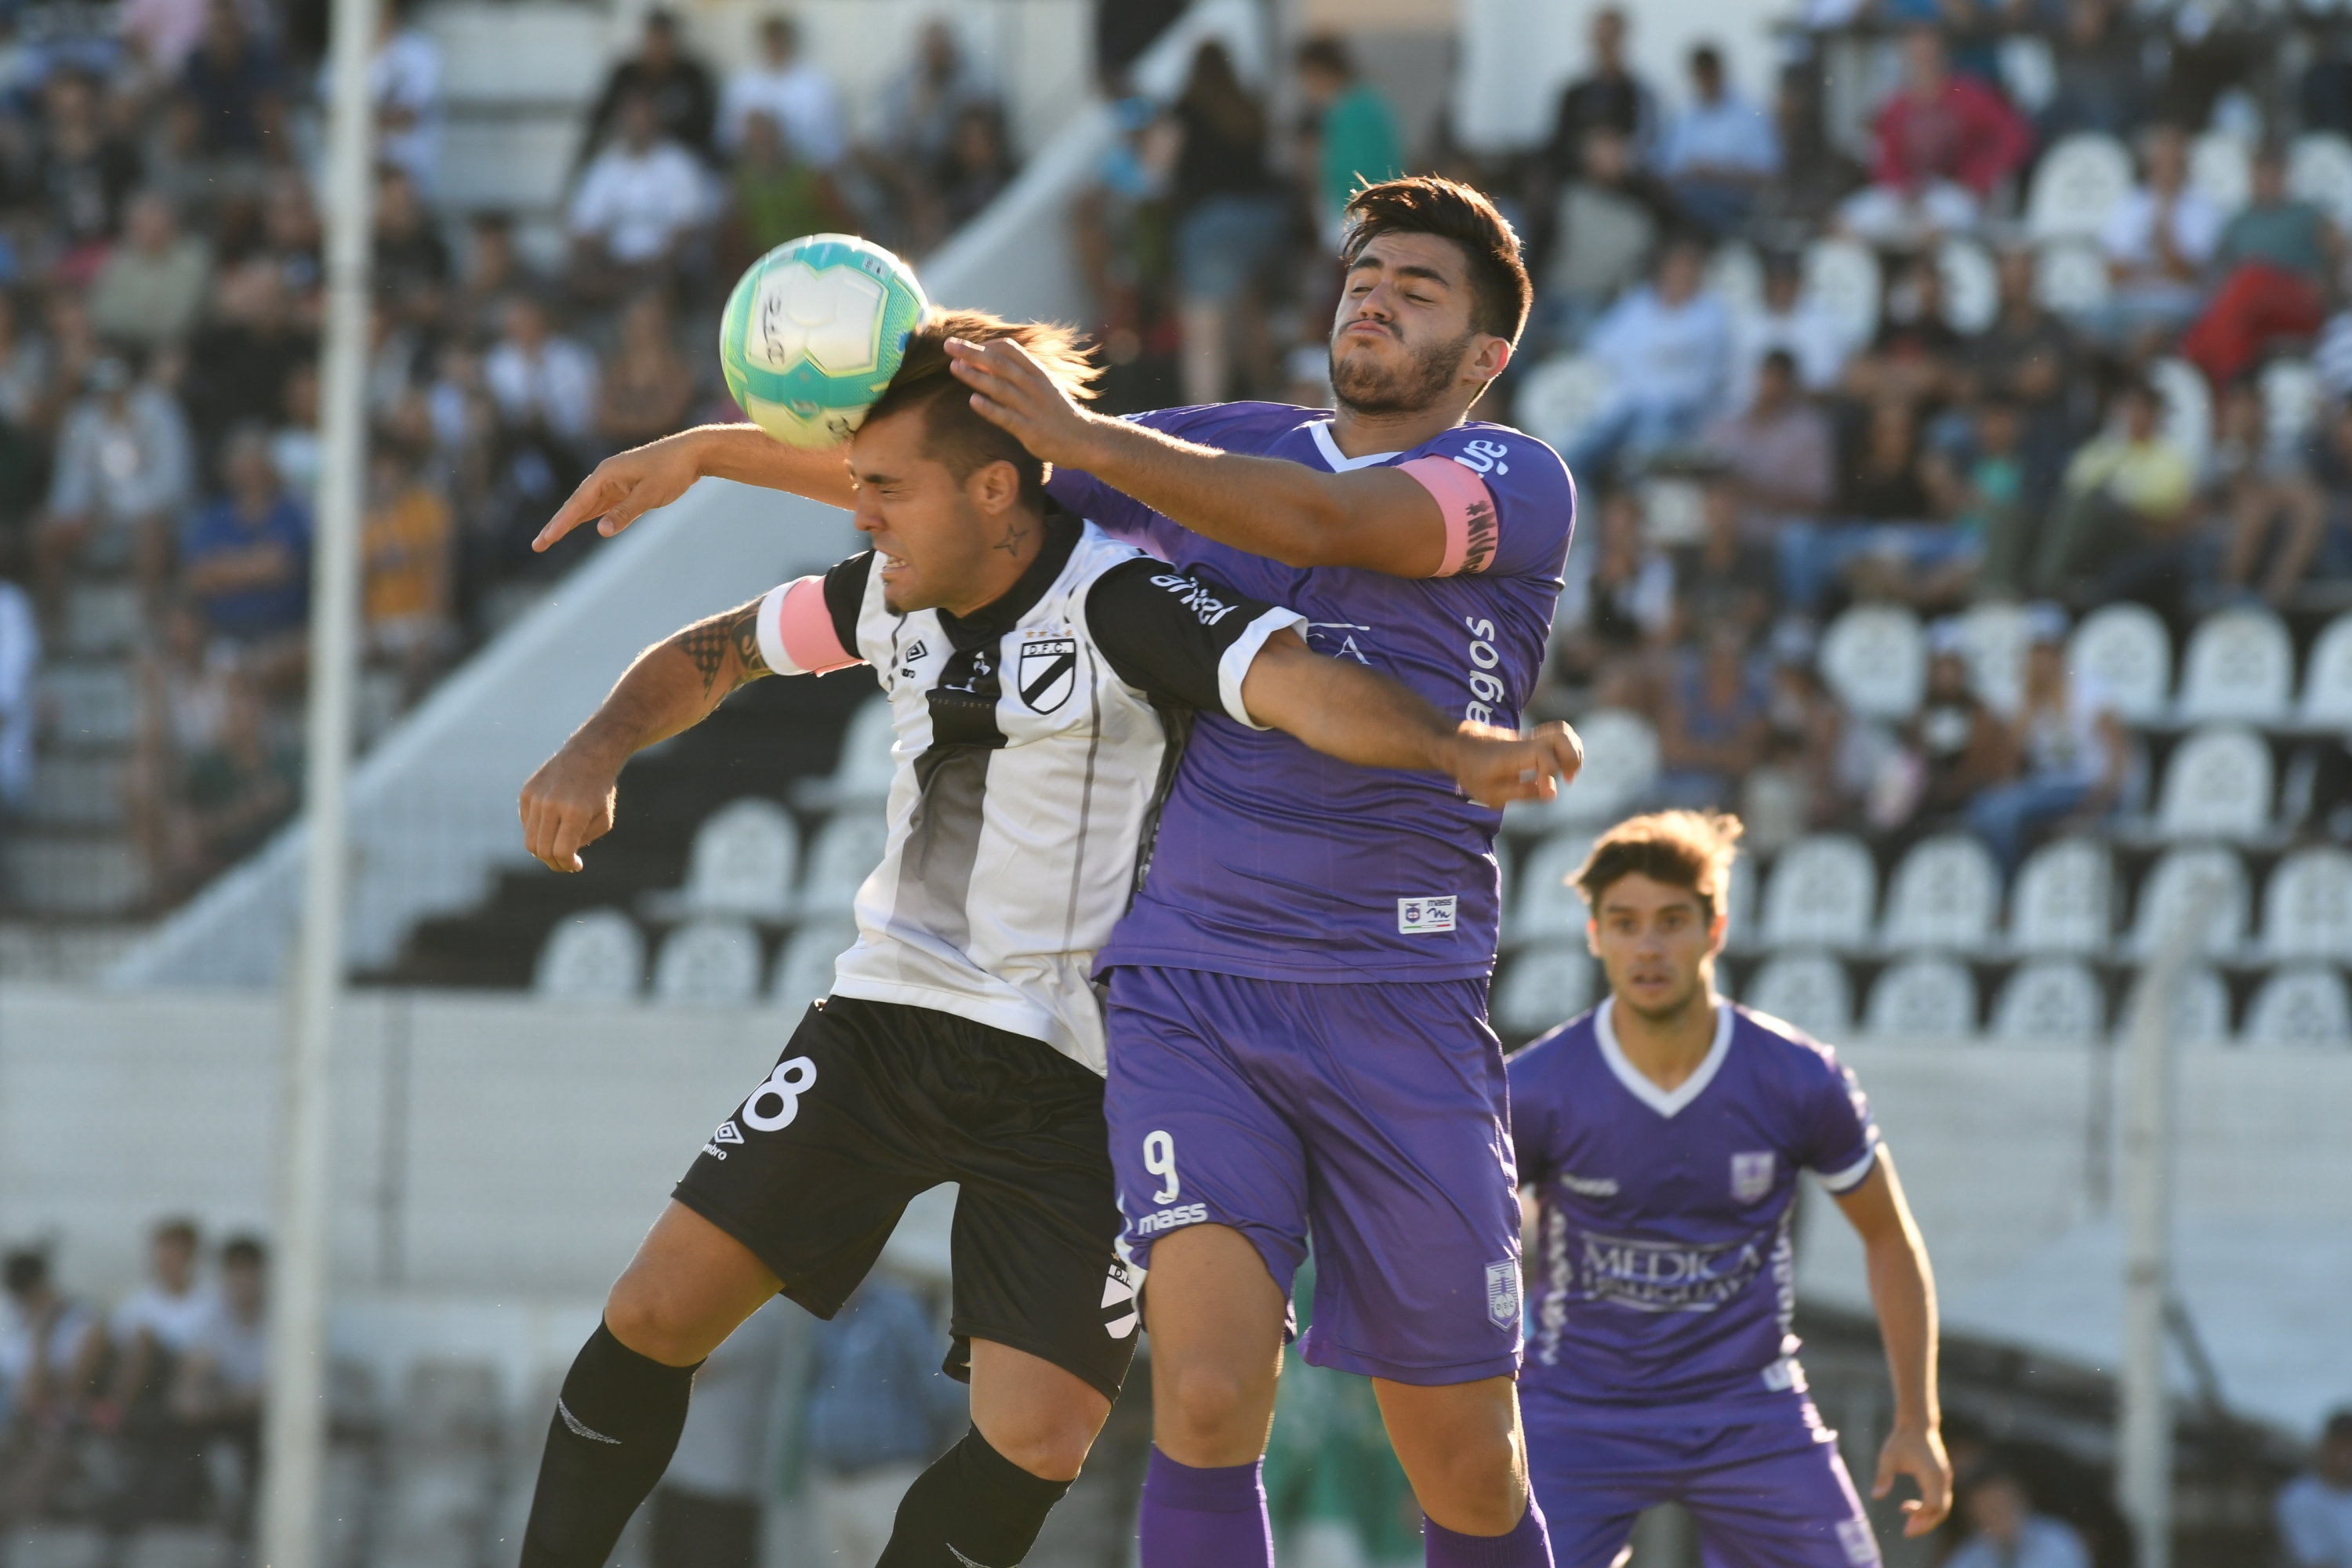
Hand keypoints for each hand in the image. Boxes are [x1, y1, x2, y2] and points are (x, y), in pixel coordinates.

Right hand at [519, 736, 624, 871]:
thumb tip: (561, 858)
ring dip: (544, 851)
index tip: (575, 865)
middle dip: (554, 863)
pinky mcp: (526, 793)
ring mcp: (536, 798)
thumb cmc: (600, 791)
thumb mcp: (604, 820)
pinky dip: (538, 833)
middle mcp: (552, 804)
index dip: (567, 864)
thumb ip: (583, 841)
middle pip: (542, 850)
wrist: (588, 755)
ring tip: (559, 847)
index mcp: (575, 811)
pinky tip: (553, 826)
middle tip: (566, 862)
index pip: (561, 851)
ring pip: (530, 841)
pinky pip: (527, 825)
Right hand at [532, 431, 707, 552]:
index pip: (578, 503)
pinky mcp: (625, 488)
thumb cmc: (672, 470)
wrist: (693, 453)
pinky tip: (577, 526)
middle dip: (557, 525)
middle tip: (538, 545)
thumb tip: (601, 531)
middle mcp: (606, 477)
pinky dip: (588, 517)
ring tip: (549, 538)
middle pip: (576, 505)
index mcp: (606, 474)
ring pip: (587, 506)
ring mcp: (615, 482)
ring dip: (569, 522)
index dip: (560, 523)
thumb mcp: (650, 494)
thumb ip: (625, 513)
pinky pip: (601, 505)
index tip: (545, 539)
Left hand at [945, 336, 1098, 466]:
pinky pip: (1007, 417)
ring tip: (954, 367)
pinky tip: (973, 401)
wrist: (1085, 439)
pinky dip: (990, 408)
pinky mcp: (1031, 430)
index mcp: (1038, 372)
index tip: (966, 346)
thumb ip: (1019, 375)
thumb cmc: (1058, 412)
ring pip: (1000, 387)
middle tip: (948, 344)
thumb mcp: (1044, 386)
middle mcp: (1034, 386)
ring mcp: (1032, 408)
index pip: (1009, 349)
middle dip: (972, 352)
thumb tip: (987, 364)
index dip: (985, 345)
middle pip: (999, 363)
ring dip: (976, 376)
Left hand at [1444, 720, 1583, 807]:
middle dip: (1572, 759)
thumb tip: (1552, 793)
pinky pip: (1558, 738)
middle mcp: (1525, 741)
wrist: (1460, 746)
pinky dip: (1566, 752)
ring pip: (1563, 732)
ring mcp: (1530, 738)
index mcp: (1513, 754)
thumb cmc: (1473, 772)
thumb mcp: (1492, 793)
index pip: (1544, 756)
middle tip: (1567, 780)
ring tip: (1567, 775)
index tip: (1548, 793)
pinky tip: (1559, 771)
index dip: (1550, 776)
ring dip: (1573, 754)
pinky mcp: (1532, 740)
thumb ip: (1523, 793)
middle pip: (1562, 735)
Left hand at [1874, 1423, 1952, 1536]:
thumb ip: (1883, 1477)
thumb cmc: (1901, 1440)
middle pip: (1941, 1511)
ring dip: (1927, 1518)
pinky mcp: (1942, 1477)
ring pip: (1942, 1506)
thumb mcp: (1888, 1457)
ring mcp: (1944, 1479)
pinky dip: (1928, 1509)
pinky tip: (1909, 1508)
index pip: (1934, 1506)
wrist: (1917, 1424)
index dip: (1921, 1516)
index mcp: (1932, 1476)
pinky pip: (1940, 1499)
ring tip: (1907, 1523)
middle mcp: (1943, 1479)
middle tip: (1906, 1531)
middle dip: (1926, 1524)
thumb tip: (1876, 1497)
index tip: (1903, 1519)